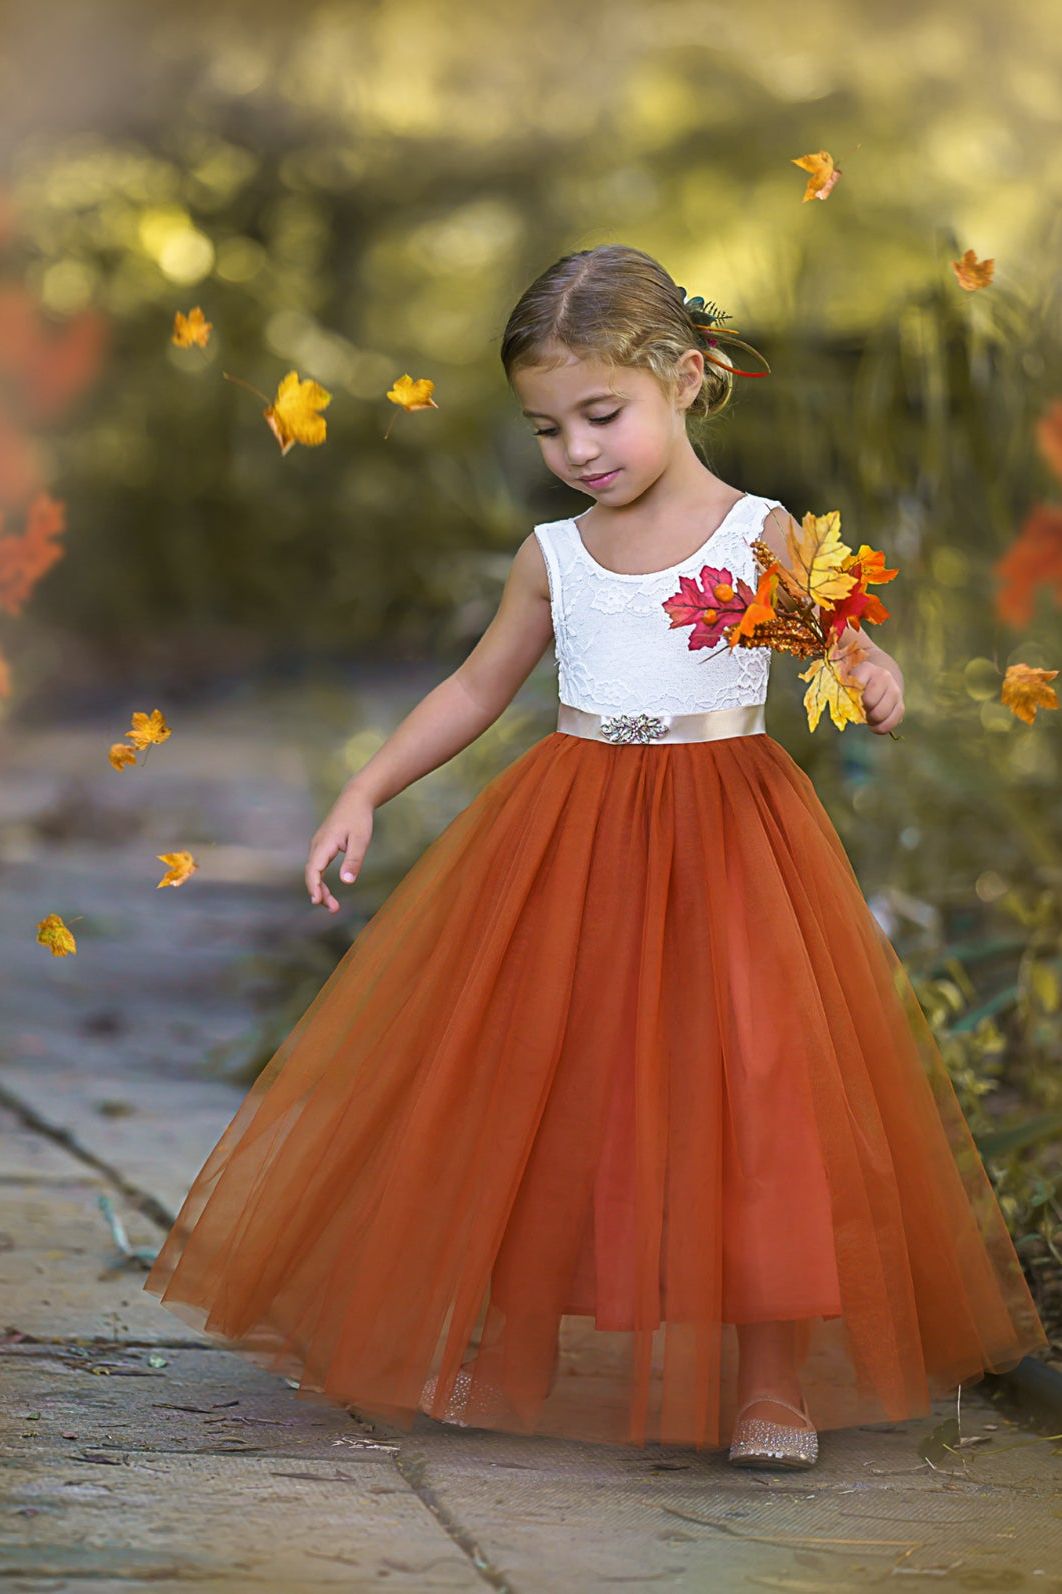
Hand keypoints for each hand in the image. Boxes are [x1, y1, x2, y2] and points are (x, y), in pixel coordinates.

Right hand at [305, 783, 374, 912]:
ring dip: (320, 889)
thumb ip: (354, 861)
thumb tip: (346, 882)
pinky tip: (327, 890)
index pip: (313, 869)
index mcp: (324, 843)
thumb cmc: (359, 818)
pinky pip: (317, 867)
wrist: (355, 798)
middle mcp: (317, 845)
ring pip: (313, 871)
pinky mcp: (322, 846)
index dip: (314, 887)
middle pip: (311, 874)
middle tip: (333, 909)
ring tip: (333, 905)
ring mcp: (318, 845)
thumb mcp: (361, 840)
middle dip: (319, 893)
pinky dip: (320, 880)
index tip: (318, 901)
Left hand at [843, 656, 904, 734]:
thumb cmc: (856, 685)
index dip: (852, 697)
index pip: (858, 684)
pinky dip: (881, 727)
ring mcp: (894, 691)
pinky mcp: (900, 705)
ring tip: (867, 717)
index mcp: (867, 669)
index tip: (849, 700)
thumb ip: (844, 690)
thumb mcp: (847, 682)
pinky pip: (892, 722)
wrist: (879, 681)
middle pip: (870, 701)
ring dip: (871, 720)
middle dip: (862, 710)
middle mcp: (884, 677)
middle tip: (859, 710)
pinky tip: (874, 725)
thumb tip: (844, 705)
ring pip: (881, 713)